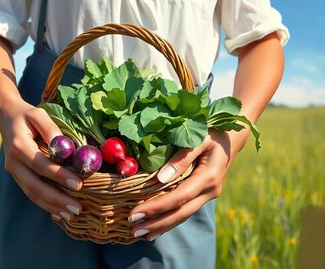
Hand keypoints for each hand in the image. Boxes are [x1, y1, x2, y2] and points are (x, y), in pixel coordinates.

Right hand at [0, 96, 83, 220]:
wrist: (6, 117)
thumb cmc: (27, 115)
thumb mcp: (39, 114)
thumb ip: (51, 129)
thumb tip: (64, 146)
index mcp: (19, 146)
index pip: (41, 165)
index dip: (59, 176)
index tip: (79, 184)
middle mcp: (13, 163)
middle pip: (35, 186)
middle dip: (57, 199)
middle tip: (77, 208)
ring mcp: (13, 171)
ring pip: (32, 193)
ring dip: (52, 206)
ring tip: (71, 215)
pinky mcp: (18, 176)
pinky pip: (31, 193)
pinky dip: (45, 204)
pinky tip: (59, 212)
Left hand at [128, 129, 248, 240]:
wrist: (232, 136)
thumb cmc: (212, 132)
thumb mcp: (198, 139)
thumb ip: (181, 157)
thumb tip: (160, 178)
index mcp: (208, 176)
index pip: (178, 197)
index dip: (156, 207)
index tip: (135, 214)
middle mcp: (210, 190)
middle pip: (181, 213)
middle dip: (157, 223)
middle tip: (134, 231)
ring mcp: (208, 194)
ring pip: (184, 215)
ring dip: (162, 226)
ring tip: (141, 234)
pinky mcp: (204, 194)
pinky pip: (186, 210)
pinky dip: (171, 220)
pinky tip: (156, 228)